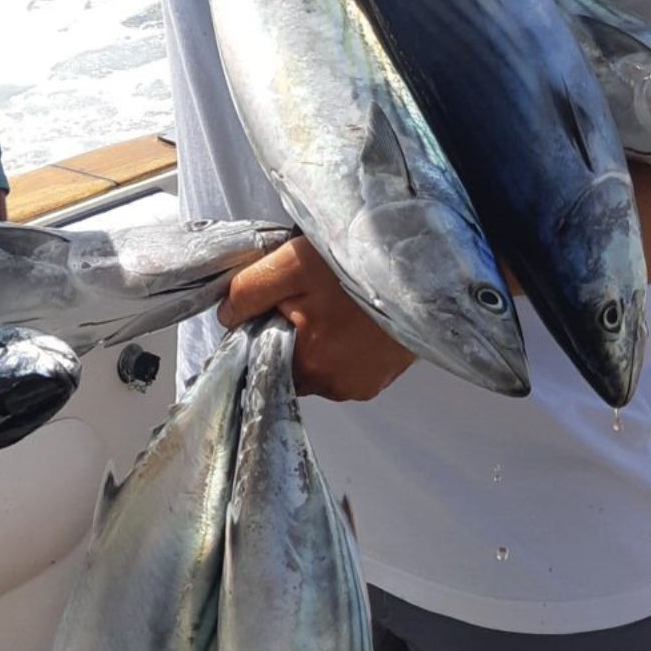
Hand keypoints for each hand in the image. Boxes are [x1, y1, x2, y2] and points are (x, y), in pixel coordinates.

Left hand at [218, 237, 414, 400]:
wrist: (423, 268)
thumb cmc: (357, 265)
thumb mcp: (290, 264)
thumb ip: (249, 291)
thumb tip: (226, 315)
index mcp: (306, 363)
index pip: (260, 357)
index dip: (261, 328)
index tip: (275, 304)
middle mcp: (333, 385)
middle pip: (290, 364)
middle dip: (291, 335)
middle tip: (309, 297)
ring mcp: (359, 384)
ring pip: (318, 365)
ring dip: (318, 341)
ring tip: (334, 304)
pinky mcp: (380, 378)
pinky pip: (346, 365)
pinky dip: (344, 346)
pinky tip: (353, 317)